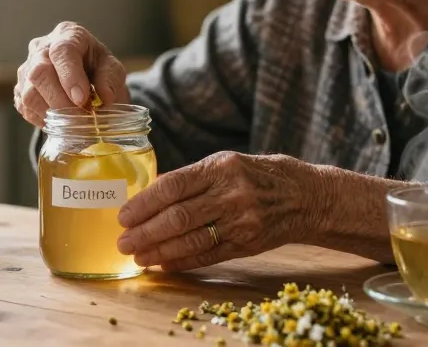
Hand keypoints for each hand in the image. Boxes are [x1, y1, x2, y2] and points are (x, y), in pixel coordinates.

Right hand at [13, 21, 129, 126]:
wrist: (85, 76)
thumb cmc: (97, 67)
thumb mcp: (112, 68)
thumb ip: (110, 79)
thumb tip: (104, 98)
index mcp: (67, 34)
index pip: (62, 51)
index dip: (70, 77)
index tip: (82, 99)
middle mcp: (41, 47)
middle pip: (39, 72)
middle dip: (61, 100)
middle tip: (81, 117)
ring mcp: (26, 68)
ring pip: (29, 94)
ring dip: (53, 114)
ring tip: (74, 121)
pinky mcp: (19, 88)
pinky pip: (25, 108)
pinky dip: (43, 120)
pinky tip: (60, 121)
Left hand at [115, 152, 314, 271]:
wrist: (304, 196)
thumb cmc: (256, 175)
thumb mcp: (225, 164)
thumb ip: (191, 178)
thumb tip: (147, 195)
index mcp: (221, 167)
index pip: (173, 186)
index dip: (144, 203)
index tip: (124, 215)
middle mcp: (232, 194)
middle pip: (178, 216)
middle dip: (145, 231)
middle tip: (123, 241)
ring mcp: (242, 221)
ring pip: (191, 239)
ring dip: (159, 251)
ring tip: (138, 256)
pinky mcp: (247, 244)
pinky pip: (208, 255)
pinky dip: (182, 261)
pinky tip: (163, 263)